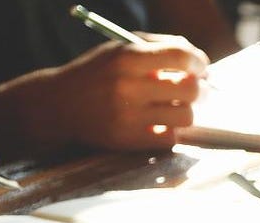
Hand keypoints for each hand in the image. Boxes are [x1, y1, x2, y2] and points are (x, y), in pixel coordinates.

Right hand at [4, 34, 207, 152]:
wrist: (58, 105)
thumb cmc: (98, 73)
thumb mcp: (120, 49)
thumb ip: (159, 46)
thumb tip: (197, 59)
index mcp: (127, 58)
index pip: (180, 57)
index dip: (199, 62)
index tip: (201, 68)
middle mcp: (127, 87)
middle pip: (190, 90)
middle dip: (200, 89)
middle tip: (196, 90)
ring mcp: (127, 116)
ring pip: (185, 117)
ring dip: (186, 112)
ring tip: (176, 107)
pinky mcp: (127, 140)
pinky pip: (170, 138)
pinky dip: (170, 131)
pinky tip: (160, 123)